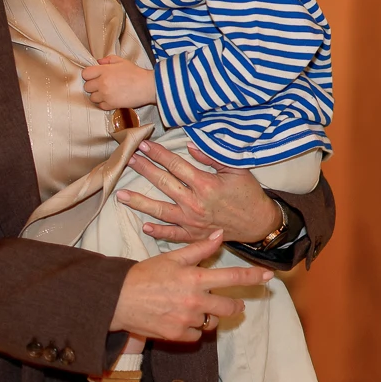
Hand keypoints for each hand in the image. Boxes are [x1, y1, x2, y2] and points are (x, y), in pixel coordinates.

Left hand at [81, 55, 156, 111]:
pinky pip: (100, 106)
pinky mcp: (111, 104)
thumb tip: (98, 62)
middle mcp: (102, 83)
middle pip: (87, 87)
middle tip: (102, 85)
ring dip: (98, 96)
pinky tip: (111, 99)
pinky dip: (105, 103)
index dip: (89, 75)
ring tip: (107, 93)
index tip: (95, 76)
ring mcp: (106, 95)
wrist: (148, 86)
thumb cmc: (136, 73)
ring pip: (92, 98)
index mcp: (104, 71)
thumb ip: (108, 59)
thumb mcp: (122, 61)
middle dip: (93, 86)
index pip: (85, 74)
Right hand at [108, 232, 271, 341]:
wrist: (117, 299)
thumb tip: (220, 234)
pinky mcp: (176, 335)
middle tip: (233, 303)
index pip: (233, 278)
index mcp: (196, 279)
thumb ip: (199, 249)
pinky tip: (182, 319)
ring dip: (210, 317)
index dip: (254, 278)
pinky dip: (192, 329)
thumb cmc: (144, 275)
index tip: (269, 277)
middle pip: (229, 308)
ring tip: (196, 308)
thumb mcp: (172, 257)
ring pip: (211, 323)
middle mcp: (195, 301)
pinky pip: (195, 335)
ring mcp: (186, 320)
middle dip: (235, 306)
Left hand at [120, 138, 282, 244]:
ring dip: (139, 202)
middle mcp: (194, 203)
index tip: (144, 146)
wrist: (259, 223)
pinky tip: (144, 226)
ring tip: (121, 195)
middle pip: (163, 184)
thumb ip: (212, 157)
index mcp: (205, 184)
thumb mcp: (236, 170)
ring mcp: (192, 221)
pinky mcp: (194, 235)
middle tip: (130, 160)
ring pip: (160, 210)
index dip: (158, 154)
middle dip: (145, 170)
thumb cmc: (249, 194)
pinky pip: (172, 234)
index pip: (175, 165)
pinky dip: (158, 231)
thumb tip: (190, 145)